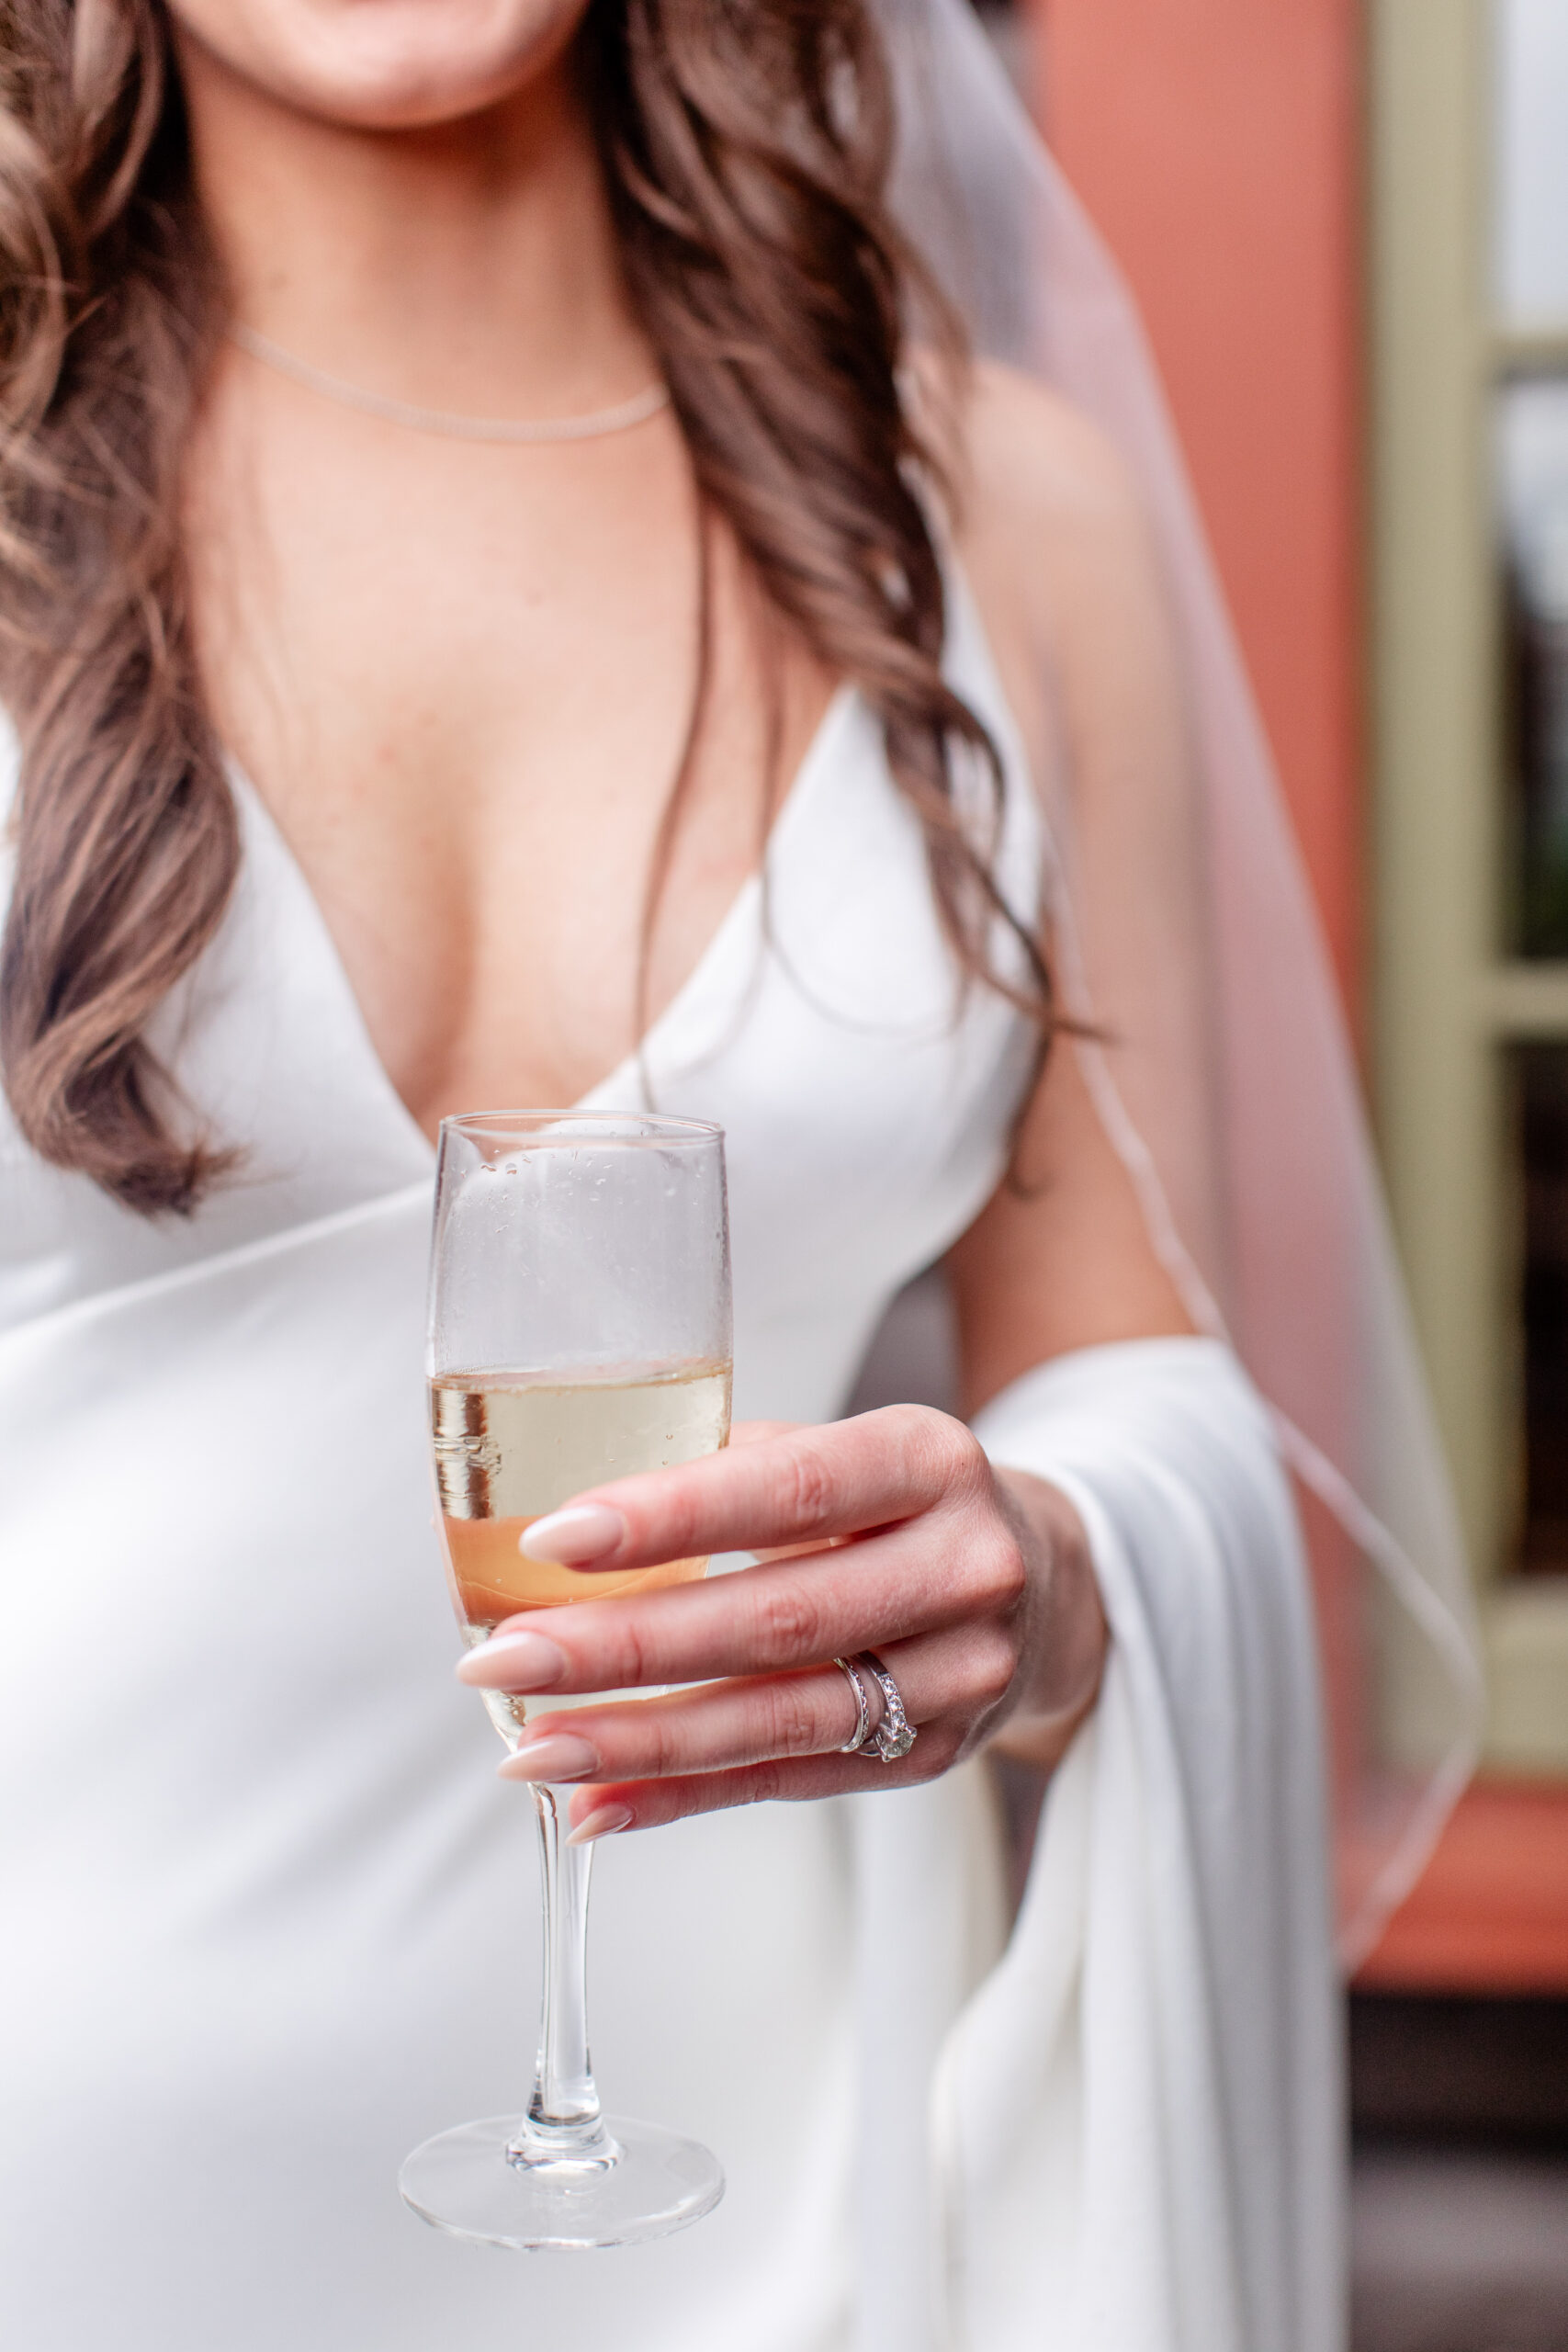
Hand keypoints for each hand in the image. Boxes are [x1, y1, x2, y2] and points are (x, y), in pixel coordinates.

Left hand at [456, 1404, 1107, 1840]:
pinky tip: (596, 1805)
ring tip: (530, 1747)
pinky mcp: (934, 1756)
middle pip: (773, 1621)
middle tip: (501, 1659)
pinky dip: (683, 1798)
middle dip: (623, 1648)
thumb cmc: (903, 1501)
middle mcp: (961, 1568)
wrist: (1049, 1582)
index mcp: (929, 1460)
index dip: (669, 1517)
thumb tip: (571, 1529)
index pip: (788, 1490)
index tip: (554, 1538)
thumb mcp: (851, 1448)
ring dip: (639, 1742)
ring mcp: (959, 1675)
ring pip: (779, 1720)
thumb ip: (738, 1470)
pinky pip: (790, 1783)